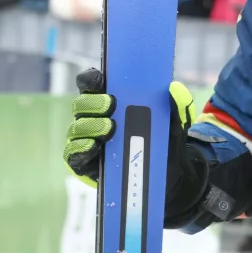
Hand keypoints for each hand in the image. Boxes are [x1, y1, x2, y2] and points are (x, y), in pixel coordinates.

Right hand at [63, 69, 205, 222]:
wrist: (168, 174)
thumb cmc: (164, 140)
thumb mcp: (174, 123)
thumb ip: (177, 106)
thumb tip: (173, 88)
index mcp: (112, 102)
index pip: (93, 85)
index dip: (91, 78)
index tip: (100, 78)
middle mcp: (94, 119)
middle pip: (81, 104)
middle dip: (93, 102)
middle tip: (111, 104)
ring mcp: (88, 140)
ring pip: (77, 128)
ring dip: (91, 125)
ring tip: (109, 128)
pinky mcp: (85, 163)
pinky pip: (74, 154)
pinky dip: (81, 148)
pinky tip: (93, 146)